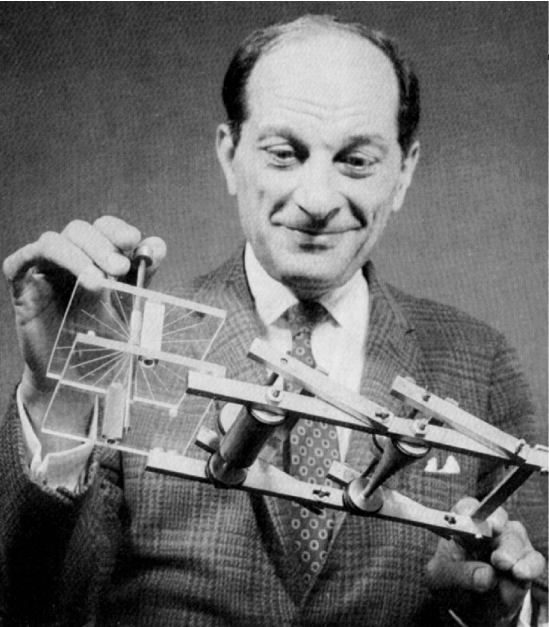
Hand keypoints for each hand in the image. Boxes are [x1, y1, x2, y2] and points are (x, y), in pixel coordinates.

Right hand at [3, 216, 165, 435]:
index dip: (118, 230)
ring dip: (80, 254)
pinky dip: (47, 258)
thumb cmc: (103, 340)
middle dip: (103, 244)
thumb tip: (157, 244)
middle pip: (81, 229)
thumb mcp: (129, 307)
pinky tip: (73, 276)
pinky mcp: (21, 284)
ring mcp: (44, 269)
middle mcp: (70, 259)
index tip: (135, 242)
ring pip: (55, 240)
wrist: (75, 378)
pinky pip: (23, 258)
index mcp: (96, 260)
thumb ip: (143, 276)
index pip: (104, 228)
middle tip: (121, 268)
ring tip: (99, 281)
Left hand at [426, 497, 545, 626]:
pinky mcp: (524, 562)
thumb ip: (462, 574)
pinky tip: (522, 573)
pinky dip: (530, 566)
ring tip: (505, 565)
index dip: (470, 510)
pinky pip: (533, 559)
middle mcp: (488, 528)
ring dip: (511, 551)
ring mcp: (508, 543)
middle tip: (493, 538)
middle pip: (496, 518)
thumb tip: (486, 575)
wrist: (467, 604)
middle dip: (496, 527)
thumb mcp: (444, 577)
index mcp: (462, 524)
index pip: (467, 508)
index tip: (469, 516)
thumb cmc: (452, 580)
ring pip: (516, 538)